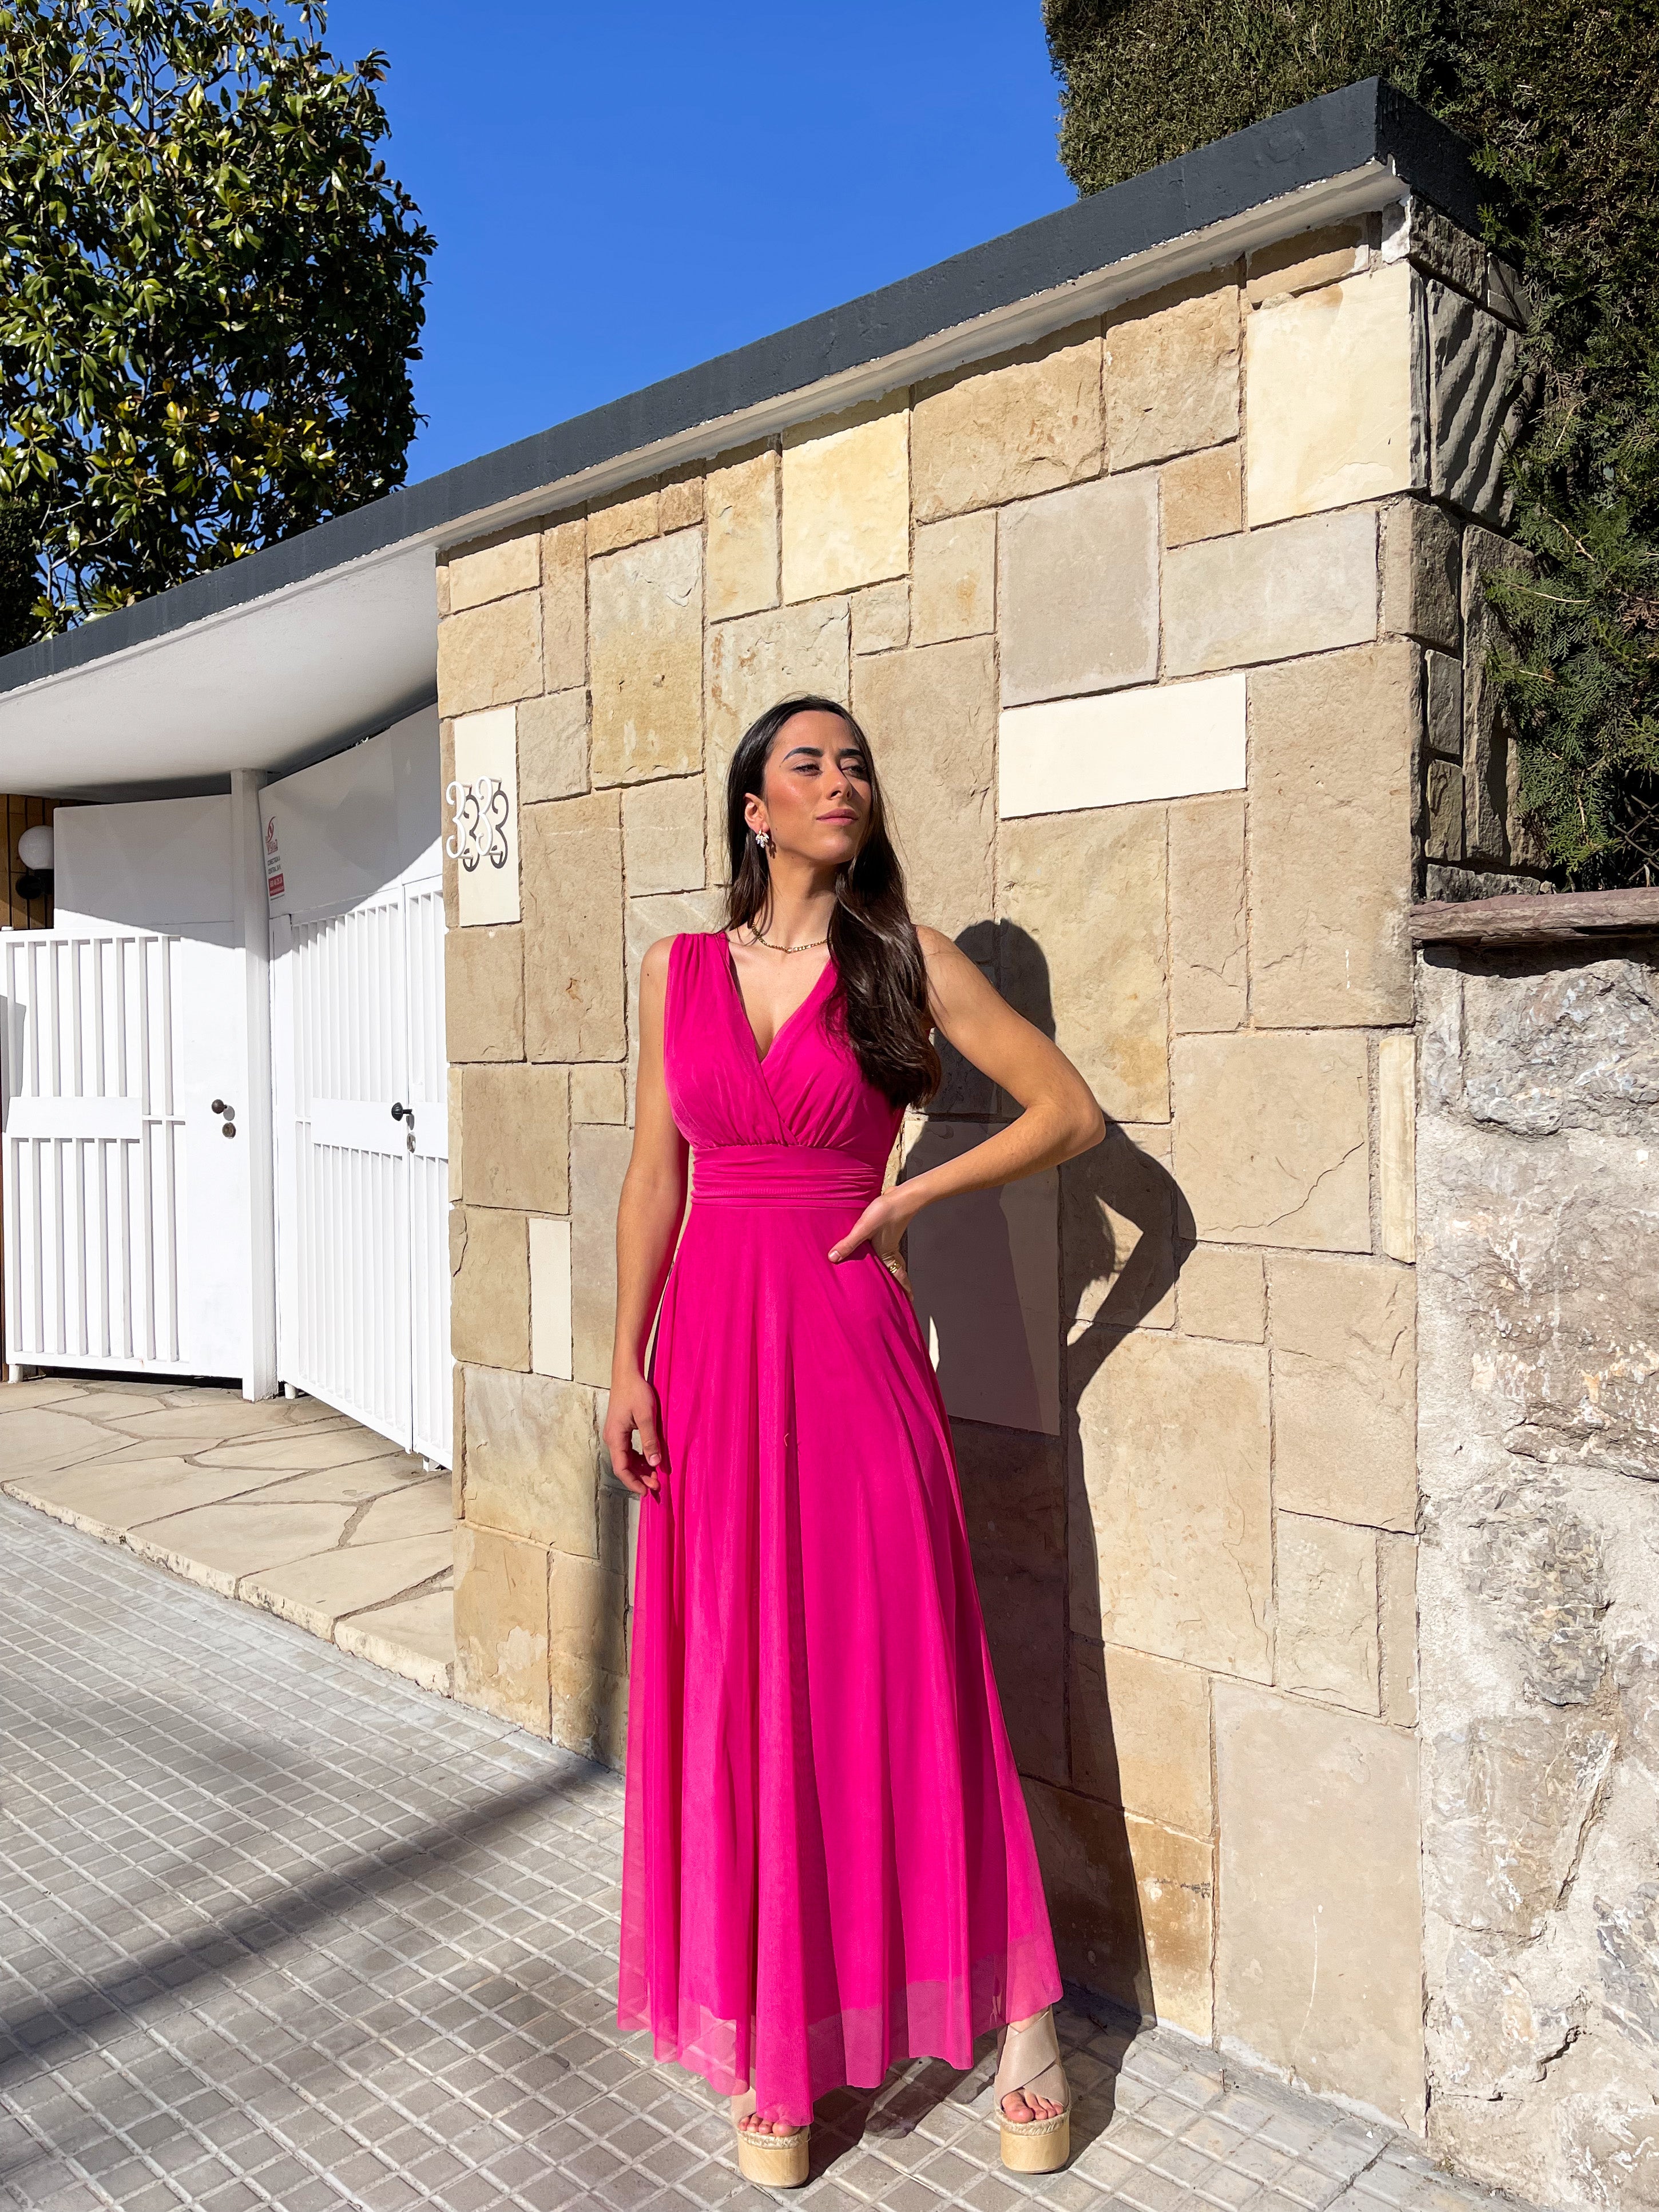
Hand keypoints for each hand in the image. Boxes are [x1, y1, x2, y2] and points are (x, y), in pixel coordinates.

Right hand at [604, 1369, 663, 1496]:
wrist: (626, 1374)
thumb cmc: (636, 1392)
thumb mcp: (646, 1417)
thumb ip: (650, 1440)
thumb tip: (655, 1464)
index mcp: (615, 1437)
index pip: (621, 1468)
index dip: (633, 1482)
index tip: (646, 1492)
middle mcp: (612, 1439)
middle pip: (624, 1466)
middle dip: (639, 1478)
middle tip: (657, 1486)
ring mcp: (615, 1434)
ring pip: (626, 1459)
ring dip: (640, 1469)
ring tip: (656, 1476)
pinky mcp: (620, 1430)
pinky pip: (628, 1450)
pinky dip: (639, 1458)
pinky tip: (650, 1461)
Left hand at [827, 1191, 912, 1291]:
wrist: (902, 1195)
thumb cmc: (887, 1212)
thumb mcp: (864, 1229)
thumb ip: (849, 1243)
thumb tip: (833, 1258)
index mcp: (887, 1254)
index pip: (899, 1276)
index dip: (905, 1289)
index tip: (910, 1301)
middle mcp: (890, 1249)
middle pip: (896, 1270)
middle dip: (898, 1282)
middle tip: (898, 1294)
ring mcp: (889, 1239)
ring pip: (890, 1259)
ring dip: (890, 1268)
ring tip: (885, 1275)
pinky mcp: (887, 1229)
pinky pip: (885, 1247)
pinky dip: (882, 1253)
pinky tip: (872, 1248)